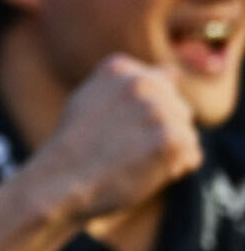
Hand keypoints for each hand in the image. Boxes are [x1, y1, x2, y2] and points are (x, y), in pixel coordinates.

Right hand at [19, 56, 203, 226]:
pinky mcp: (171, 138)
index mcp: (119, 67)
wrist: (58, 183)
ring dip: (166, 152)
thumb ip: (129, 84)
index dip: (142, 114)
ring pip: (186, 133)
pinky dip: (173, 170)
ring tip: (129, 160)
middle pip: (178, 109)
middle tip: (120, 148)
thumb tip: (173, 72)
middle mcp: (141, 81)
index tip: (114, 128)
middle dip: (158, 131)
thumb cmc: (74, 148)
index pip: (161, 85)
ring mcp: (158, 110)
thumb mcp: (91, 100)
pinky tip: (142, 172)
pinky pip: (192, 156)